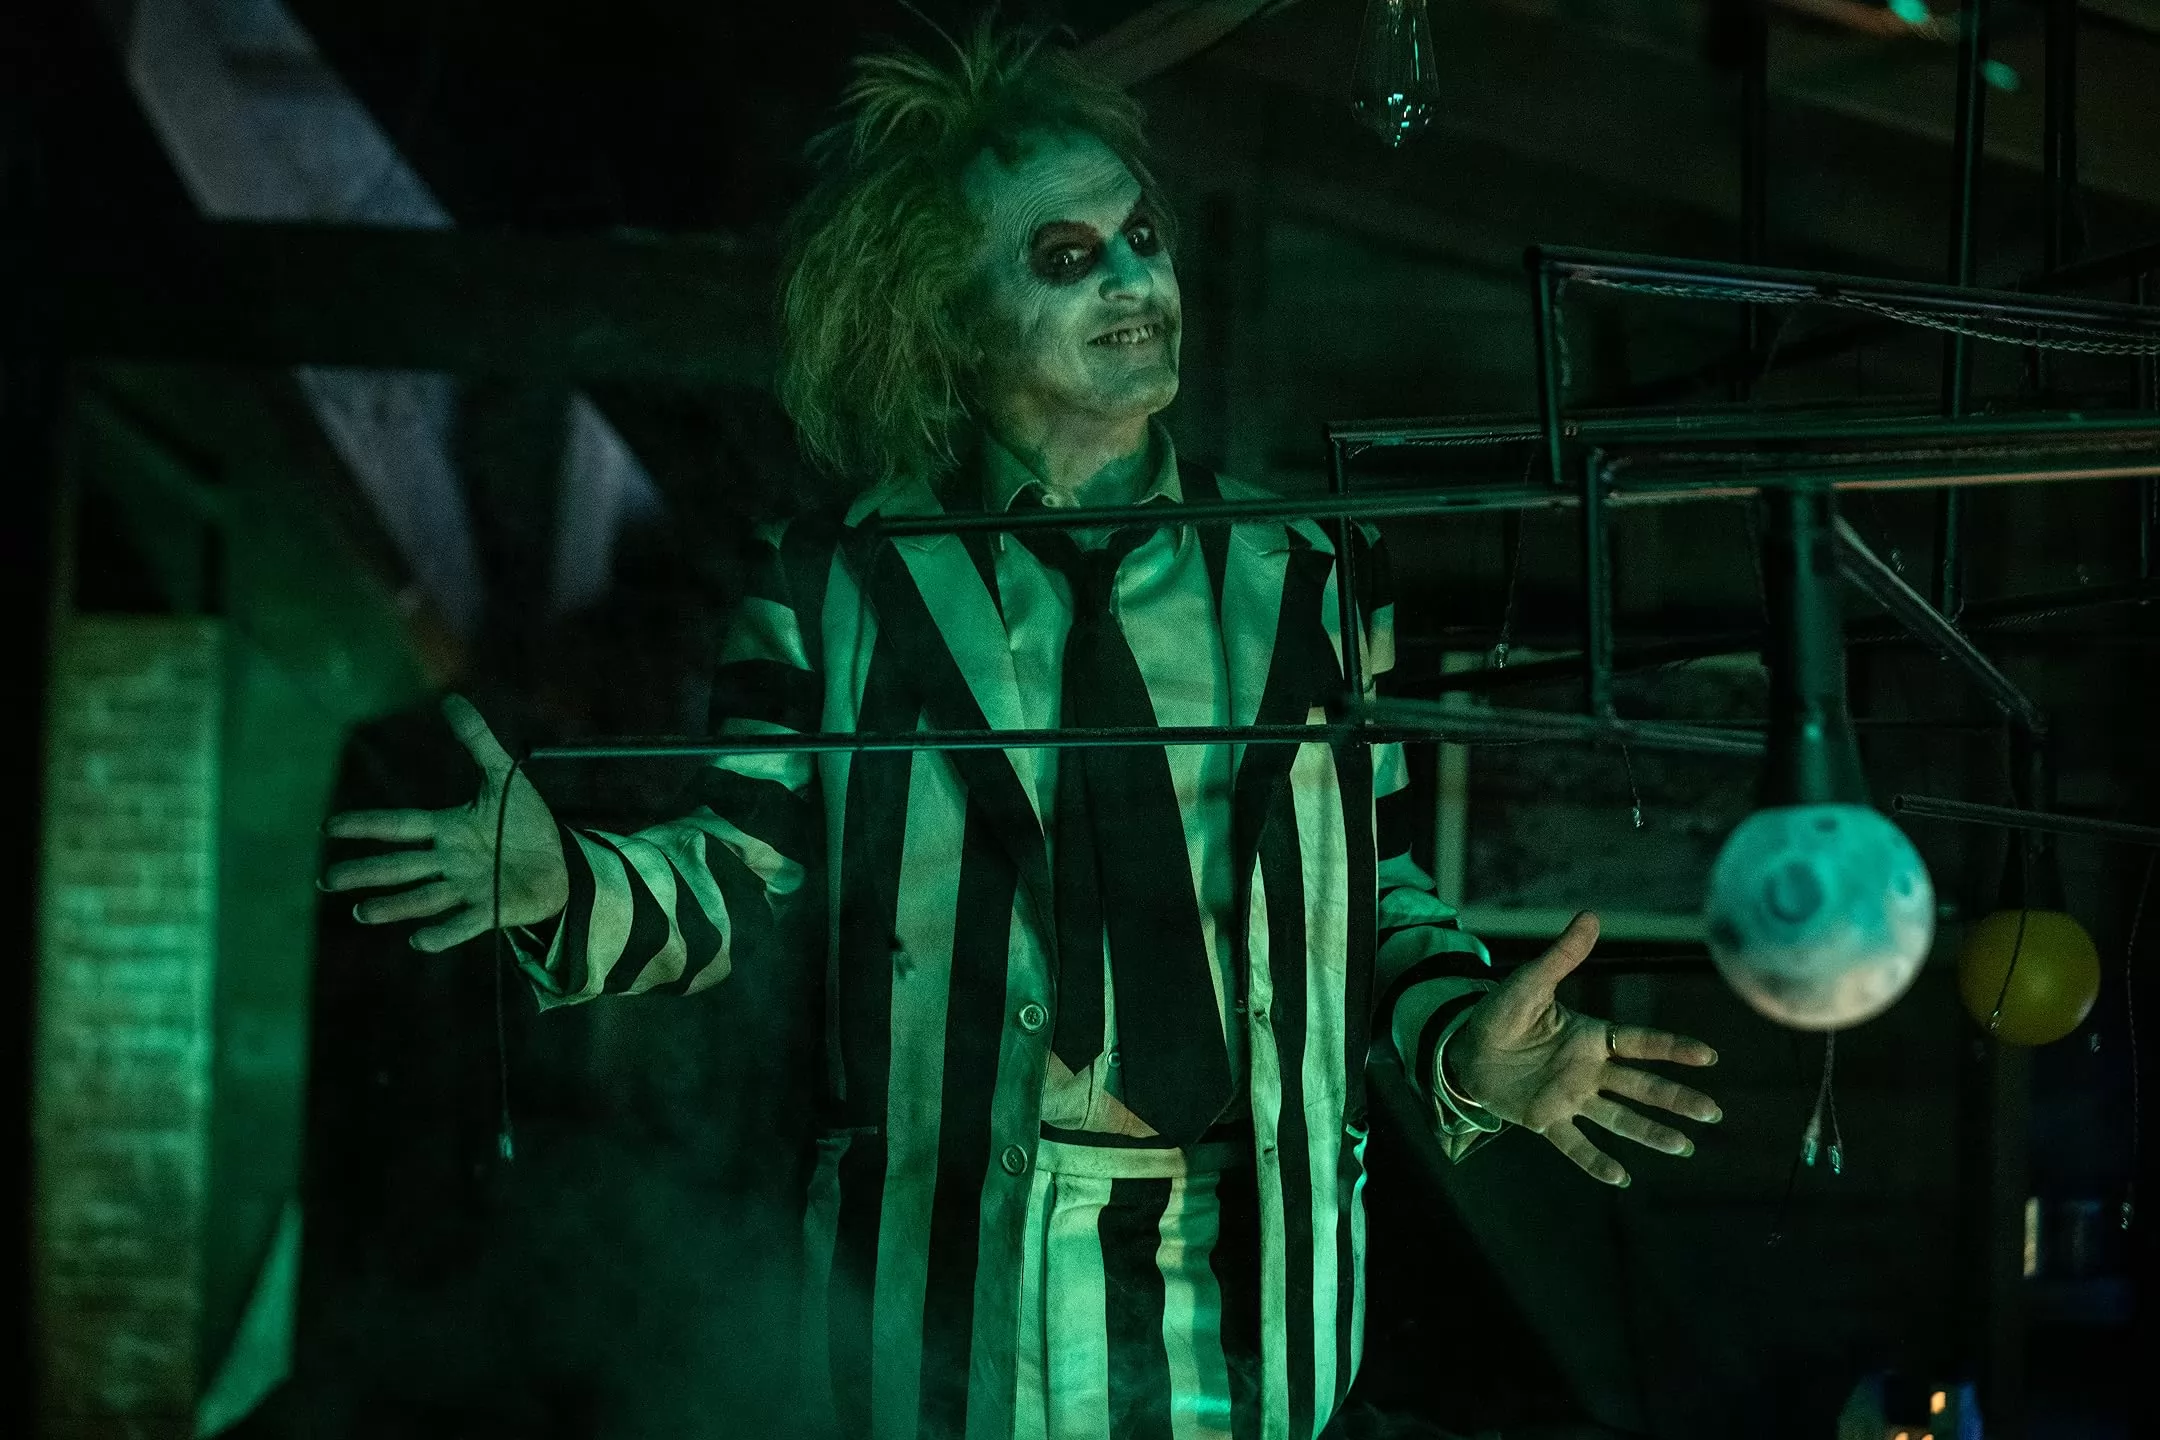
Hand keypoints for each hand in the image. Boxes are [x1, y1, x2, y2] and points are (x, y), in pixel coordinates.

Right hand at [320, 694, 568, 951]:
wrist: (561, 861)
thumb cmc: (524, 822)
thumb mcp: (502, 776)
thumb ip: (476, 740)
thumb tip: (451, 698)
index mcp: (447, 828)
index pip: (400, 825)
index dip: (367, 825)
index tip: (328, 827)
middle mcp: (450, 861)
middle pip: (401, 866)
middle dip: (366, 872)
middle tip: (327, 879)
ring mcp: (469, 888)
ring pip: (424, 898)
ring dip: (394, 906)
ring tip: (361, 912)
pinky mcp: (493, 910)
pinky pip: (464, 923)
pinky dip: (442, 932)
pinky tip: (418, 940)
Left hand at [1449, 912, 1720, 1187]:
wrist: (1463, 1048)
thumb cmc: (1500, 1013)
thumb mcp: (1530, 982)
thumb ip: (1562, 956)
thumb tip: (1591, 916)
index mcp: (1589, 1037)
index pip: (1639, 1043)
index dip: (1672, 1048)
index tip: (1708, 1055)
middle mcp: (1588, 1070)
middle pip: (1640, 1086)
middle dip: (1676, 1099)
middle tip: (1713, 1112)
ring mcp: (1570, 1098)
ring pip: (1618, 1118)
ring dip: (1650, 1132)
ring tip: (1684, 1148)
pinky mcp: (1545, 1120)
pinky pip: (1574, 1143)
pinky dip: (1595, 1161)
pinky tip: (1621, 1179)